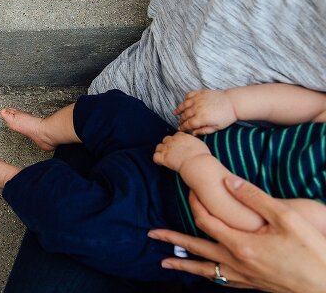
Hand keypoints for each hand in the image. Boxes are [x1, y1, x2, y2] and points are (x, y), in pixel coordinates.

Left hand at [149, 178, 325, 292]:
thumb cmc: (312, 252)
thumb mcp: (286, 218)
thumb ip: (255, 198)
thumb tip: (228, 181)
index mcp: (240, 243)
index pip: (205, 220)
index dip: (195, 204)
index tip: (189, 191)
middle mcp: (236, 262)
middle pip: (196, 248)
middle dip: (173, 240)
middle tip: (152, 234)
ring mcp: (243, 277)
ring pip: (205, 269)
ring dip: (184, 264)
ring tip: (166, 262)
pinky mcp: (253, 286)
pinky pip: (221, 280)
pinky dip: (207, 275)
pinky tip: (203, 274)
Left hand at [153, 132, 210, 172]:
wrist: (197, 163)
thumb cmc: (201, 156)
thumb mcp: (200, 144)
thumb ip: (193, 141)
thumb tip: (193, 144)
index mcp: (182, 136)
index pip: (175, 135)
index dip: (176, 141)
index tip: (178, 146)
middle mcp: (173, 140)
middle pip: (166, 139)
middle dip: (168, 145)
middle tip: (172, 152)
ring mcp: (167, 148)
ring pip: (158, 147)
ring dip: (161, 151)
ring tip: (165, 157)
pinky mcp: (163, 157)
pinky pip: (155, 157)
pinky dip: (157, 160)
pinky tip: (161, 163)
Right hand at [174, 89, 236, 134]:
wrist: (233, 102)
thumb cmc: (227, 116)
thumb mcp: (217, 128)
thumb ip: (204, 131)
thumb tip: (194, 133)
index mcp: (201, 118)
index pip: (187, 124)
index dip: (182, 128)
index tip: (180, 129)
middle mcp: (197, 108)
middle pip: (184, 115)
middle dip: (180, 120)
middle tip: (179, 123)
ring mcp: (198, 100)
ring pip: (184, 105)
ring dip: (179, 109)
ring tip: (175, 113)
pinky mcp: (200, 93)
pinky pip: (189, 95)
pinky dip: (185, 99)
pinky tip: (184, 103)